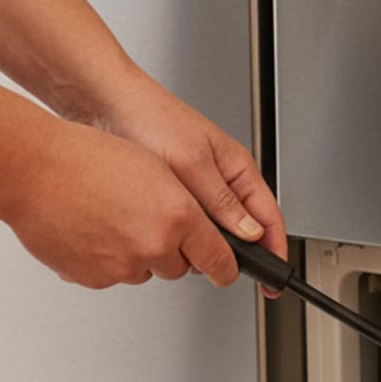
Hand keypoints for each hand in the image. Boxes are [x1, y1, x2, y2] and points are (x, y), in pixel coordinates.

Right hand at [0, 121, 242, 289]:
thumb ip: (189, 207)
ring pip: (143, 270)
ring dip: (136, 253)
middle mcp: (154, 246)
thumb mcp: (156, 170)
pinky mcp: (94, 279)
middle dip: (171, 250)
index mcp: (178, 216)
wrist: (32, 169)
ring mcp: (122, 266)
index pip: (219, 258)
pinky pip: (111, 275)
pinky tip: (91, 229)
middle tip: (143, 219)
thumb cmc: (88, 158)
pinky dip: (106, 259)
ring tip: (110, 216)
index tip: (229, 272)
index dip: (227, 268)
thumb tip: (205, 233)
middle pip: (180, 267)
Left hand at [89, 72, 287, 295]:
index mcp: (238, 169)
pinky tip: (170, 240)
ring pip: (215, 230)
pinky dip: (183, 237)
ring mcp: (199, 187)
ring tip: (191, 256)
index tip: (275, 278)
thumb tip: (251, 233)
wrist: (105, 103)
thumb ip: (222, 202)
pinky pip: (189, 224)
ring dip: (206, 245)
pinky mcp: (174, 192)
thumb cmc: (151, 118)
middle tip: (223, 273)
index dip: (275, 250)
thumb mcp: (192, 164)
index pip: (269, 218)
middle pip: (245, 230)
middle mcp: (223, 180)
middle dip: (236, 254)